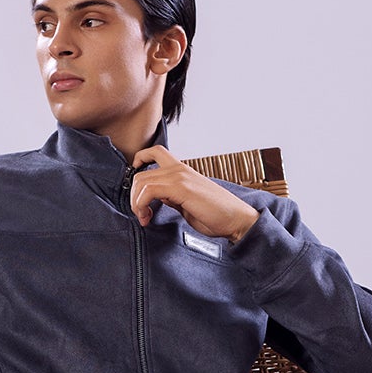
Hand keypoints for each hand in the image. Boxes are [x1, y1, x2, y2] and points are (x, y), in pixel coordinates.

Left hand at [130, 143, 259, 243]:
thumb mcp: (187, 204)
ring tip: (145, 218)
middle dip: (134, 196)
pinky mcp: (181, 187)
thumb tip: (156, 198)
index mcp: (183, 171)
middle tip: (142, 215)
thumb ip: (172, 197)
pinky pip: (148, 190)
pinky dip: (141, 205)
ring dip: (136, 203)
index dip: (140, 160)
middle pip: (141, 173)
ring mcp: (180, 176)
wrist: (237, 220)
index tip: (136, 182)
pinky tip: (148, 217)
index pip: (155, 152)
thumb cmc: (217, 216)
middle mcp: (180, 169)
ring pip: (141, 181)